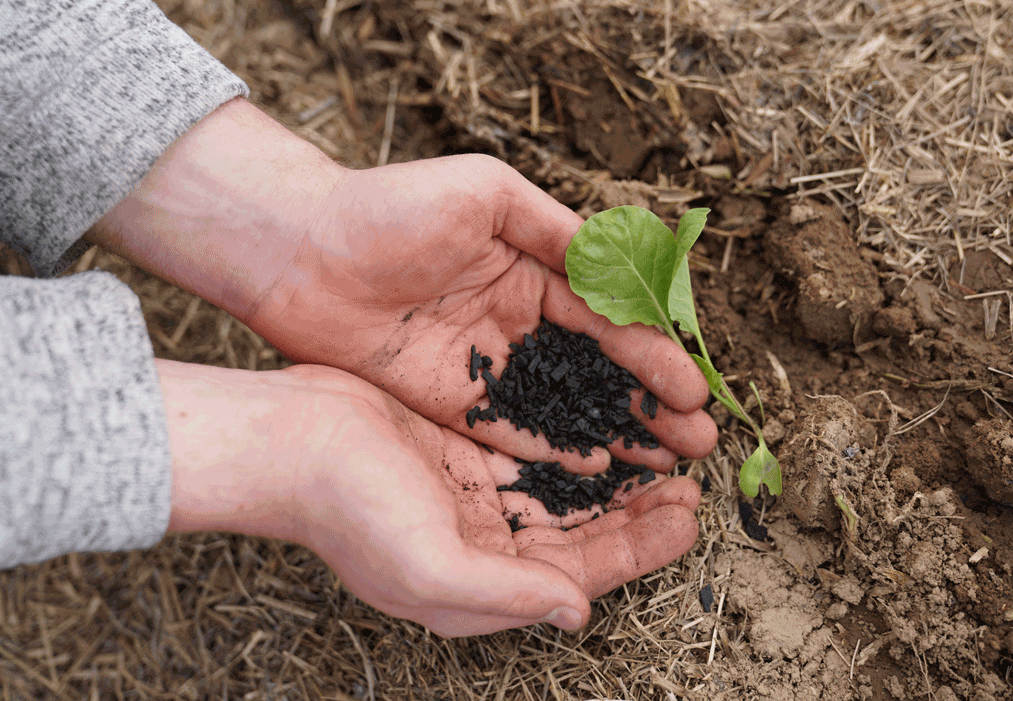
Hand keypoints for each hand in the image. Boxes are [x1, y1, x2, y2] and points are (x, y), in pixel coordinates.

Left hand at [92, 99, 717, 473]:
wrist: (297, 249)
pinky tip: (598, 469)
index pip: (609, 319)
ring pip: (564, 405)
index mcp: (534, 268)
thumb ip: (556, 229)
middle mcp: (518, 320)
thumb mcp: (486, 194)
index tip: (694, 389)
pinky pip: (510, 430)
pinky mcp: (449, 400)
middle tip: (698, 441)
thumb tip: (621, 263)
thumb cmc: (390, 206)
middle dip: (649, 404)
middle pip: (598, 370)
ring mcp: (486, 364)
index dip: (653, 356)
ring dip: (615, 432)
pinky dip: (553, 448)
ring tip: (666, 464)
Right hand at [159, 359, 702, 636]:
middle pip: (580, 538)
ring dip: (614, 484)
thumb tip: (576, 614)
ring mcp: (473, 499)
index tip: (685, 523)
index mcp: (478, 586)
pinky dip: (575, 450)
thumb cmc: (349, 510)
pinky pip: (537, 456)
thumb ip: (508, 595)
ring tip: (665, 461)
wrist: (290, 441)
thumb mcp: (431, 567)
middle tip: (689, 488)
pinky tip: (607, 432)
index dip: (636, 554)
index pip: (577, 577)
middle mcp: (482, 547)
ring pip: (565, 495)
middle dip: (637, 519)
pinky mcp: (464, 453)